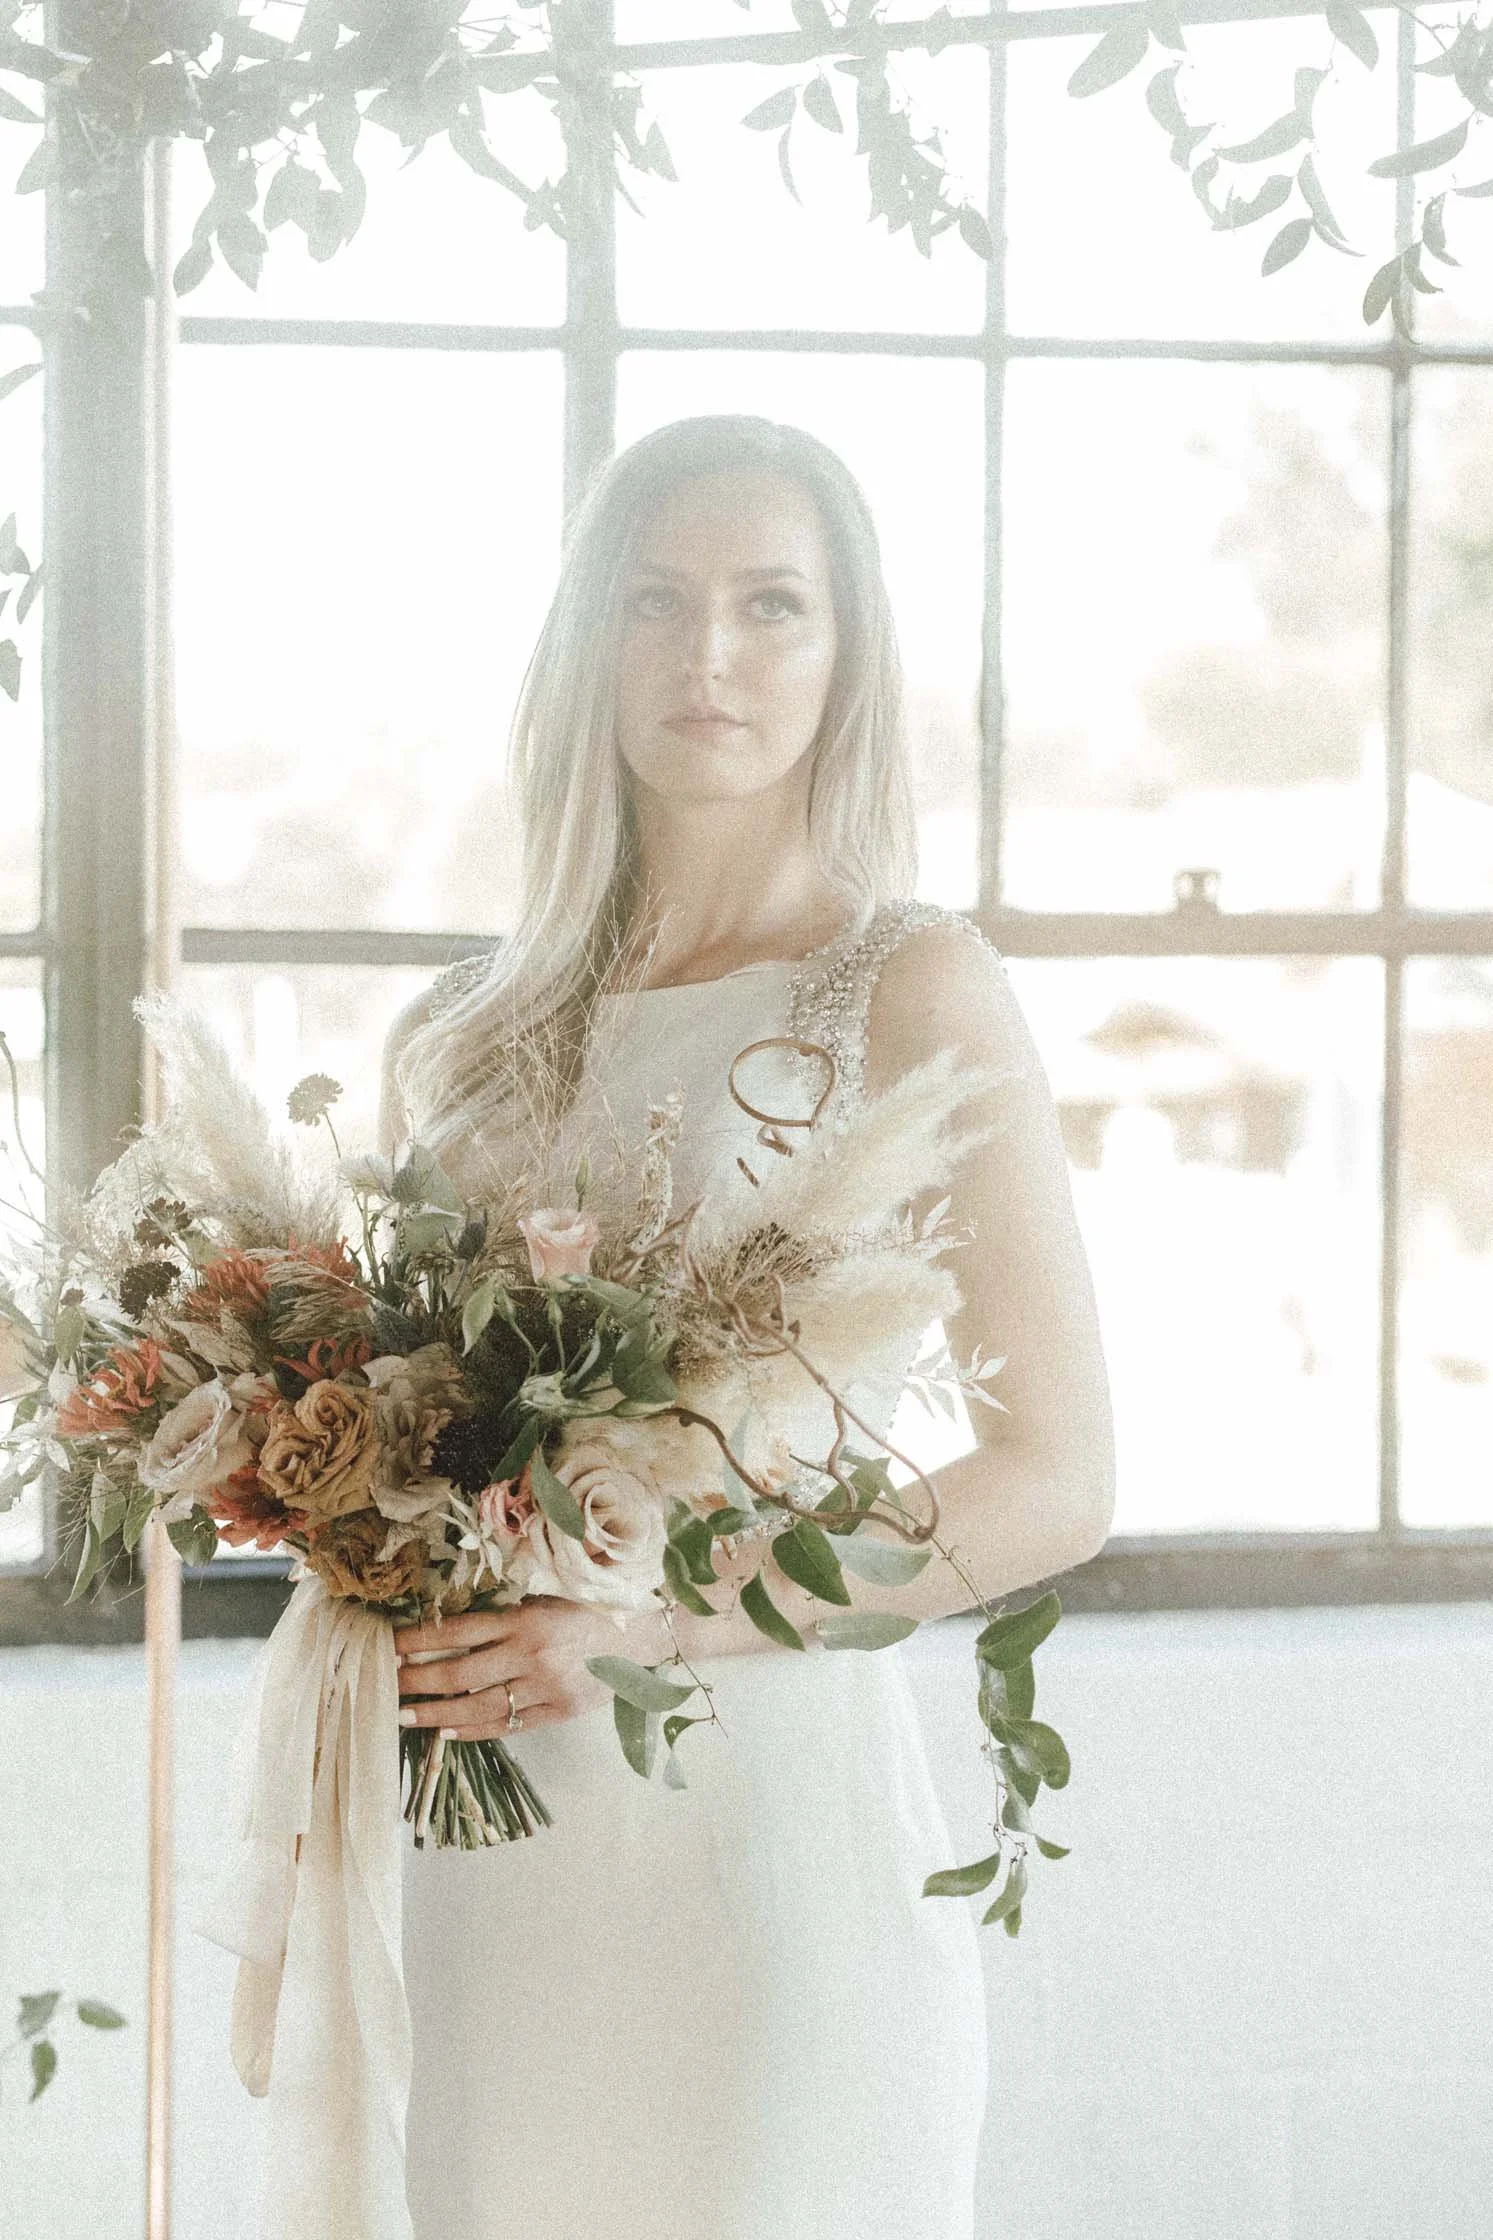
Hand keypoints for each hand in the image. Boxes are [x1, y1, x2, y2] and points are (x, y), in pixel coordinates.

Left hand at [393, 1598, 667, 1740]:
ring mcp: (545, 1688)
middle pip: (459, 1674)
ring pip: (477, 1707)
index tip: (387, 1646)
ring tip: (404, 1715)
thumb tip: (451, 1628)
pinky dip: (473, 1730)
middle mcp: (532, 1655)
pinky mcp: (558, 1713)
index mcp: (526, 1619)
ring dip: (435, 1713)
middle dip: (415, 1681)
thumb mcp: (547, 1596)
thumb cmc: (591, 1608)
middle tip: (383, 1685)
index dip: (417, 1640)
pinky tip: (446, 1731)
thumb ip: (506, 1612)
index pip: (457, 1632)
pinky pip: (507, 1726)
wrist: (645, 1635)